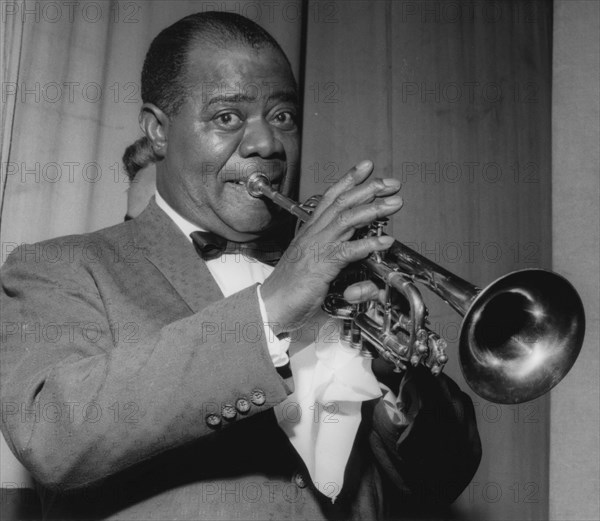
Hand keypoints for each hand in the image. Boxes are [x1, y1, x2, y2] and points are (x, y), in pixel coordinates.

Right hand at [261, 160, 401, 333]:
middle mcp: (312, 235)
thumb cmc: (290, 288)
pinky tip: (384, 241)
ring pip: (345, 220)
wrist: (270, 306)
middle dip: (367, 189)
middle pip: (341, 203)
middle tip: (390, 183)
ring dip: (372, 209)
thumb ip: (335, 260)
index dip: (348, 180)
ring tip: (393, 203)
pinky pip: (347, 251)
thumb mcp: (314, 267)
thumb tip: (356, 262)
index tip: (365, 168)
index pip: (329, 198)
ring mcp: (315, 248)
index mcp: (310, 232)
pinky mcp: (320, 267)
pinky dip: (368, 244)